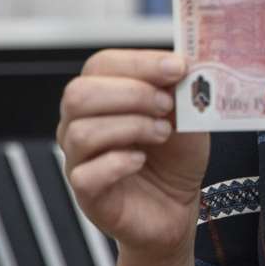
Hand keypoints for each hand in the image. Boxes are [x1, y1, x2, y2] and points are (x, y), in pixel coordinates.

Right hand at [57, 49, 208, 259]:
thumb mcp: (185, 113)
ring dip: (131, 127)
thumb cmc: (174, 155)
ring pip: (81, 132)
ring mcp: (78, 159)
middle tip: (166, 105)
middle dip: (132, 93)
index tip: (178, 68)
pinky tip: (140, 160)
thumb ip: (179, 88)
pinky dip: (118, 163)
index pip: (101, 64)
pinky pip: (85, 174)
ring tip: (163, 133)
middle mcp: (80, 123)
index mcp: (101, 95)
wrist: (178, 204)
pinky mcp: (86, 194)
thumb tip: (179, 62)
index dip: (139, 63)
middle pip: (79, 94)